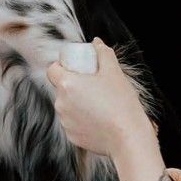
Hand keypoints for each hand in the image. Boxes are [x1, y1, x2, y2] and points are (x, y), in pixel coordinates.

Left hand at [47, 40, 153, 155]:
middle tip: (93, 85)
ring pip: (67, 106)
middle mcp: (60, 104)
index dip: (62, 66)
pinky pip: (73, 123)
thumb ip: (103, 54)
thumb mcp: (114, 72)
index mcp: (67, 85)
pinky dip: (82, 120)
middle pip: (61, 88)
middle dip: (74, 85)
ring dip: (77, 103)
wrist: (128, 137)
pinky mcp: (71, 137)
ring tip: (99, 103)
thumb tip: (96, 43)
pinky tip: (99, 119)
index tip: (76, 68)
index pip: (52, 70)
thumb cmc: (121, 103)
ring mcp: (65, 122)